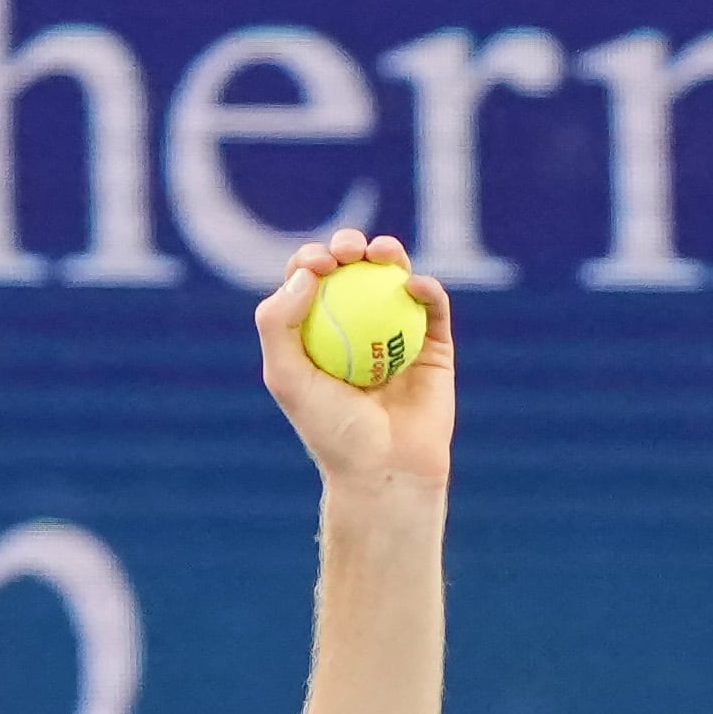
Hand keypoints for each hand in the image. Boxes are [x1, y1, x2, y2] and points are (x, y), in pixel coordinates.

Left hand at [253, 229, 454, 496]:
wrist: (385, 468)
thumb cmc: (329, 429)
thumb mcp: (285, 377)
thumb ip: (278, 322)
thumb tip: (306, 272)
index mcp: (315, 334)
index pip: (310, 283)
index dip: (311, 260)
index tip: (319, 265)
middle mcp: (355, 327)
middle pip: (351, 271)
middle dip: (347, 246)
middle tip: (347, 251)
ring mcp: (396, 332)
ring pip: (393, 278)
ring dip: (388, 252)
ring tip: (382, 253)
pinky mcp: (434, 344)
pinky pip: (433, 306)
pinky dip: (426, 288)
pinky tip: (414, 284)